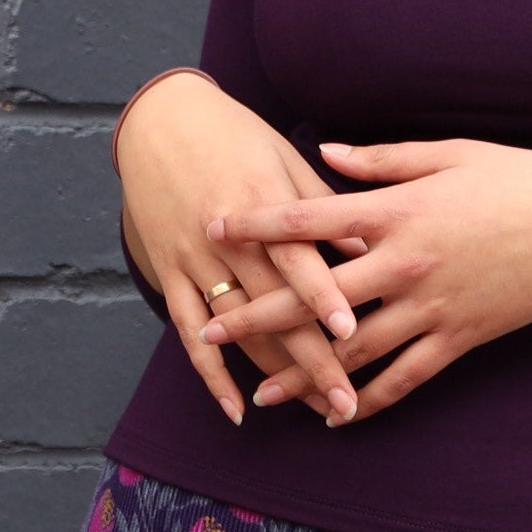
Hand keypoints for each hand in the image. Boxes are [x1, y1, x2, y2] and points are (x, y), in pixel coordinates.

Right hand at [117, 72, 366, 425]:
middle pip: (275, 308)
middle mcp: (227, 238)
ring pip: (238, 330)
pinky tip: (237, 409)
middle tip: (347, 403)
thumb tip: (370, 245)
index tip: (353, 334)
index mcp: (263, 204)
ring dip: (275, 375)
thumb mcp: (285, 158)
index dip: (324, 297)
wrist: (161, 121)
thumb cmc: (237, 134)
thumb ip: (324, 205)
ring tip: (313, 410)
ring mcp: (193, 259)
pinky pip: (188, 331)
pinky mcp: (167, 272)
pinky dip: (211, 373)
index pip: (298, 260)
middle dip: (312, 359)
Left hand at [202, 138, 531, 421]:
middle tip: (210, 329)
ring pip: (352, 350)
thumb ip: (383, 160)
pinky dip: (368, 400)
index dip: (258, 225)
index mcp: (400, 210)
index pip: (311, 219)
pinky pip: (404, 378)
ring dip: (301, 372)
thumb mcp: (450, 154)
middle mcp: (406, 263)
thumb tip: (325, 153)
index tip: (215, 228)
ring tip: (259, 390)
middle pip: (316, 295)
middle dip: (258, 313)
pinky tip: (338, 416)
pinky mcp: (459, 337)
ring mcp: (432, 306)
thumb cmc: (518, 180)